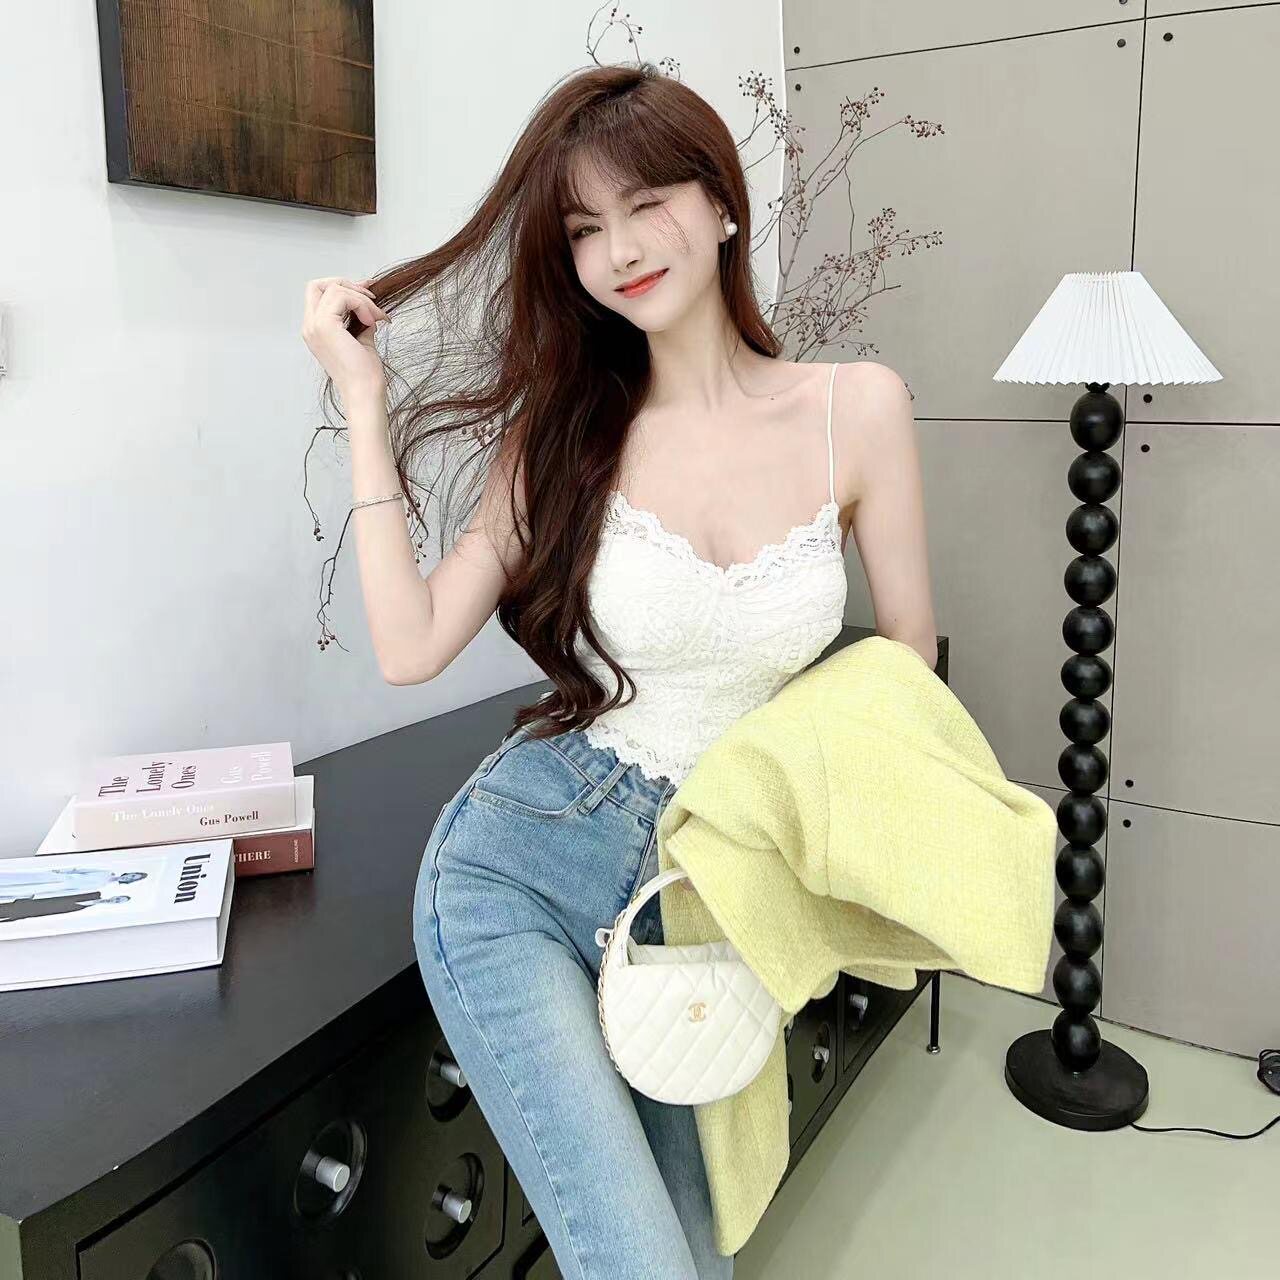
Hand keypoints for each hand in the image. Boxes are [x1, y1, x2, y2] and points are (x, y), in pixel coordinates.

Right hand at [300, 275, 390, 400]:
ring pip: (334, 288)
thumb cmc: (364, 374)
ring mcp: (314, 325)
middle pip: (318, 284)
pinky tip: (372, 321)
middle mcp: (310, 326)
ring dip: (361, 298)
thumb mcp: (361, 339)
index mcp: (315, 330)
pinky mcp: (325, 325)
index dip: (343, 287)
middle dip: (347, 284)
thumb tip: (368, 306)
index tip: (368, 294)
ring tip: (377, 317)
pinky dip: (361, 304)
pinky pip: (342, 297)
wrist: (365, 392)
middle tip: (371, 299)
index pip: (318, 293)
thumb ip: (359, 320)